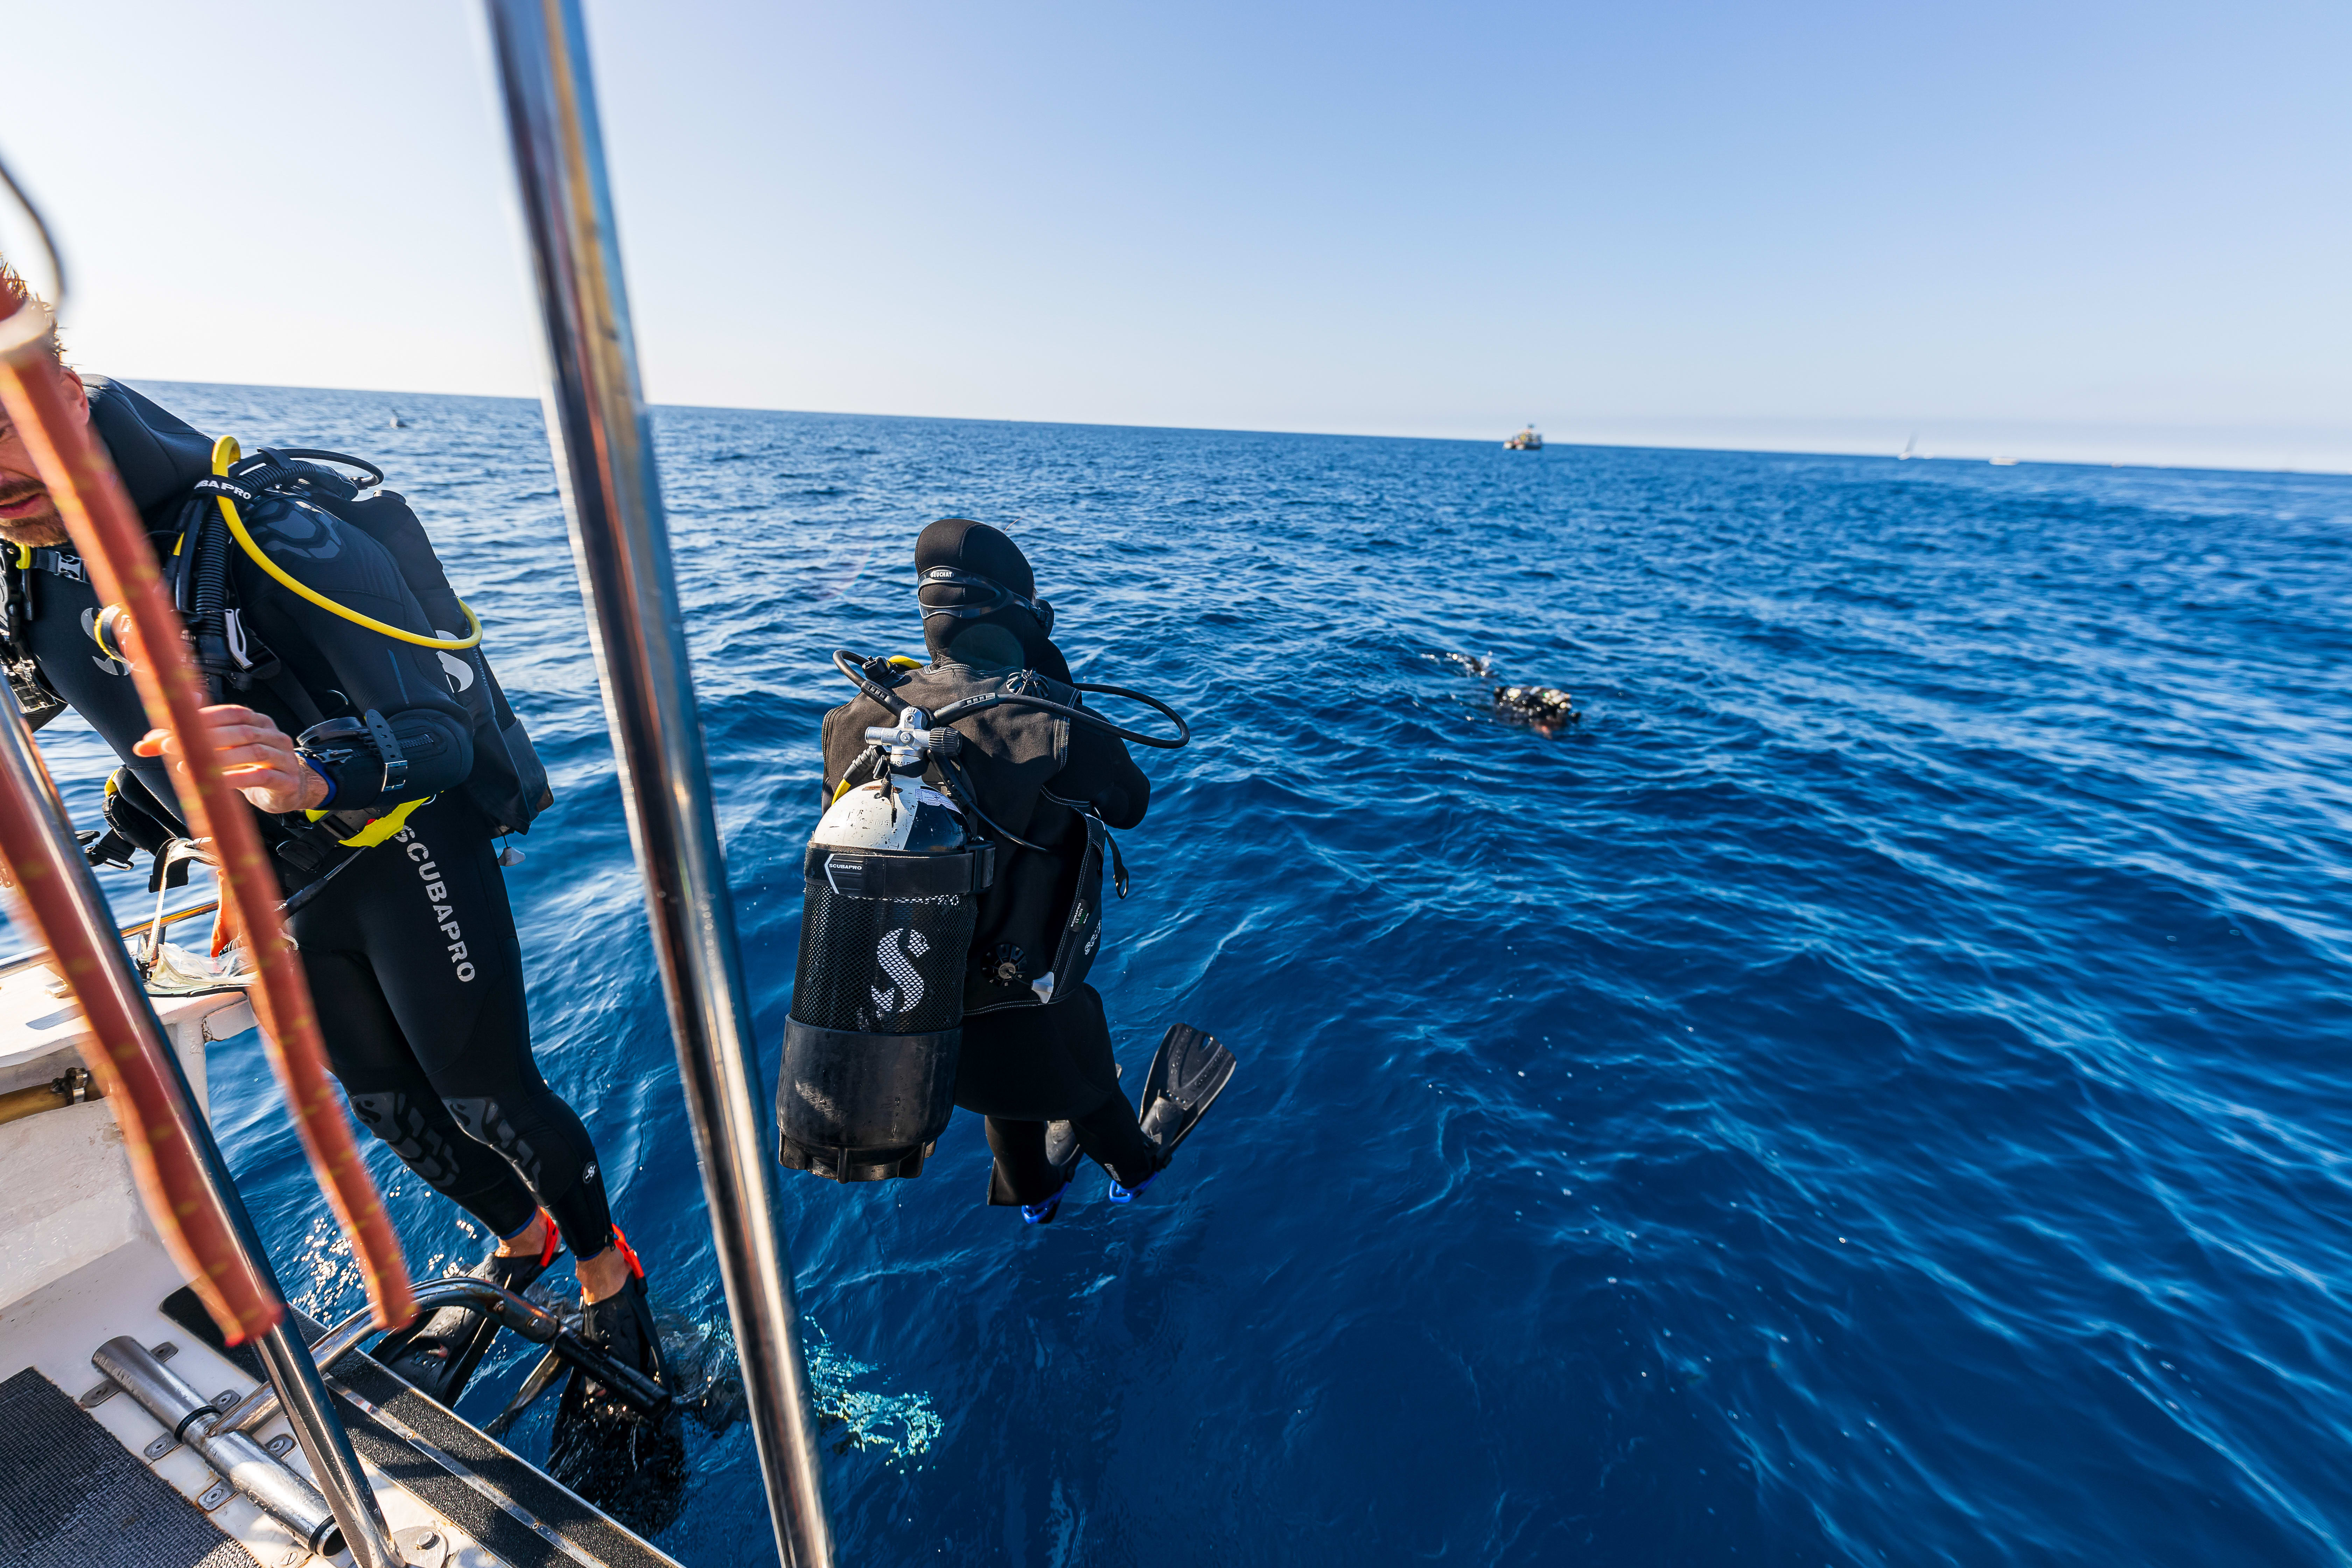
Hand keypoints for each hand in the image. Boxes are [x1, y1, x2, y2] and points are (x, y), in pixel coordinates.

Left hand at [134, 705, 329, 814]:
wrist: (291, 789)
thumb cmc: (252, 767)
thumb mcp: (221, 752)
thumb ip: (186, 744)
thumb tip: (143, 744)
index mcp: (257, 721)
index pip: (231, 713)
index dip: (202, 718)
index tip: (174, 728)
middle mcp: (273, 735)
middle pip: (240, 730)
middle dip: (205, 738)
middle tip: (173, 747)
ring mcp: (283, 757)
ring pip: (253, 751)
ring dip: (220, 759)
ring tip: (192, 767)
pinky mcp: (287, 780)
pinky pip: (262, 776)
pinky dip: (238, 779)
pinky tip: (219, 783)